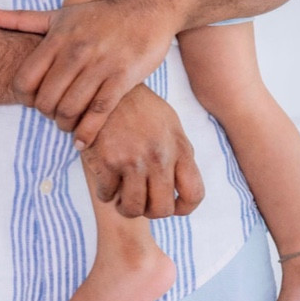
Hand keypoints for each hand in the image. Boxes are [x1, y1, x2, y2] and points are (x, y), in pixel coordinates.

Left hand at [0, 0, 182, 146]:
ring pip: (70, 109)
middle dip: (45, 113)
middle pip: (45, 99)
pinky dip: (87, 133)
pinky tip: (81, 142)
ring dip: (64, 124)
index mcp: (57, 38)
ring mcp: (100, 65)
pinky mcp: (122, 78)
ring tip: (66, 124)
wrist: (146, 9)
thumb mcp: (59, 15)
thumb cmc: (98, 16)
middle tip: (52, 114)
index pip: (24, 80)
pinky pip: (98, 113)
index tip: (33, 100)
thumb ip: (21, 20)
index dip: (23, 98)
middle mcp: (76, 51)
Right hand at [83, 85, 203, 217]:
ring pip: (133, 209)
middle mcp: (160, 157)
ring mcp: (133, 160)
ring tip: (121, 197)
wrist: (108, 89)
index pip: (194, 194)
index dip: (183, 208)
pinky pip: (107, 195)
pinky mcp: (108, 161)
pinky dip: (105, 192)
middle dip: (150, 211)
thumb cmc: (140, 108)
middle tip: (141, 202)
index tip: (171, 206)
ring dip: (126, 207)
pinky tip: (105, 180)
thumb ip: (180, 154)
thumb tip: (184, 186)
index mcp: (180, 149)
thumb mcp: (170, 125)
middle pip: (162, 209)